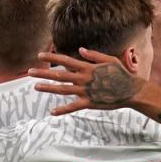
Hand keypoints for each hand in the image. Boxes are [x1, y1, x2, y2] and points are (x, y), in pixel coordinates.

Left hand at [28, 48, 144, 114]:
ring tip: (35, 87)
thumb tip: (79, 50)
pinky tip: (52, 112)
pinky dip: (63, 109)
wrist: (131, 91)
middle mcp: (84, 78)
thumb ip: (93, 55)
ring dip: (48, 88)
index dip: (52, 57)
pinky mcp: (90, 103)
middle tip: (29, 72)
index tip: (39, 55)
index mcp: (87, 67)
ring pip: (63, 90)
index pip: (65, 60)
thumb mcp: (109, 59)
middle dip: (43, 72)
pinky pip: (73, 106)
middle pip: (59, 75)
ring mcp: (86, 91)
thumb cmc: (122, 74)